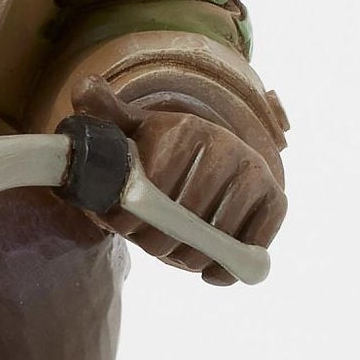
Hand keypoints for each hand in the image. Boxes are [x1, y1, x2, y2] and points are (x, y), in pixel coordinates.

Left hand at [71, 76, 285, 285]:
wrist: (210, 153)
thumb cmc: (160, 148)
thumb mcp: (130, 128)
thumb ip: (104, 113)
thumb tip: (84, 88)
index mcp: (185, 130)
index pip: (156, 188)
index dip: (133, 218)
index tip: (121, 226)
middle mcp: (226, 146)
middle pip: (186, 217)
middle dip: (158, 241)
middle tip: (146, 243)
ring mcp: (255, 172)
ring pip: (216, 237)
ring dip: (189, 257)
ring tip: (172, 251)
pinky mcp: (275, 199)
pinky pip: (252, 246)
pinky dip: (228, 269)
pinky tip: (207, 270)